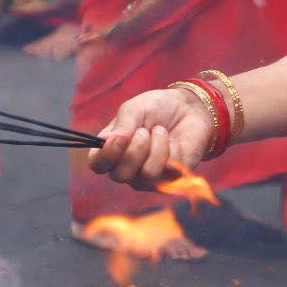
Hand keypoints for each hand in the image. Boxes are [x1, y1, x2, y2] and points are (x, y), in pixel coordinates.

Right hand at [88, 86, 215, 187]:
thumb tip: (110, 142)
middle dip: (136, 149)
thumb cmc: (157, 108)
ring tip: (161, 132)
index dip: (106, 155)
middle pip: (121, 175)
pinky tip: (174, 141)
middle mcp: (126, 169)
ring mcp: (148, 177)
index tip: (119, 137)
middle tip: (145, 131)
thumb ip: (122, 125)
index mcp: (111, 151)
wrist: (188, 108)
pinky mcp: (172, 178)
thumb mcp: (134, 109)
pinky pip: (169, 170)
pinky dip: (172, 149)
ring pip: (147, 174)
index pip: (97, 164)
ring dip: (157, 146)